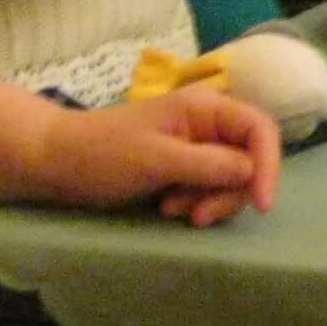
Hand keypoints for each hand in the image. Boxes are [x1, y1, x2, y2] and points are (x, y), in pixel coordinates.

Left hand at [46, 88, 280, 226]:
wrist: (57, 164)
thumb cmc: (102, 154)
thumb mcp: (156, 159)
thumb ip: (208, 165)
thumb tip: (252, 171)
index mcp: (205, 107)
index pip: (260, 130)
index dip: (269, 165)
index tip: (263, 204)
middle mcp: (207, 125)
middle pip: (250, 161)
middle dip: (229, 193)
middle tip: (196, 217)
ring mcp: (197, 148)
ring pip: (232, 181)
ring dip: (209, 202)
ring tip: (171, 209)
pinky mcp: (184, 170)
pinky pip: (211, 191)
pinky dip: (196, 204)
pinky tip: (167, 208)